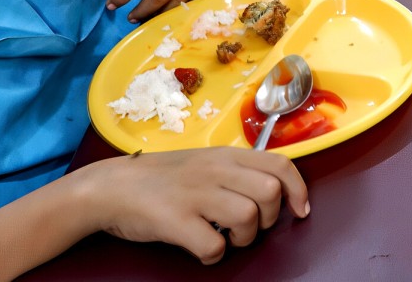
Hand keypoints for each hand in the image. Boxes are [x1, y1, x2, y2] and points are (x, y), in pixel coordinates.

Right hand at [89, 147, 308, 263]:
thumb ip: (235, 171)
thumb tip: (273, 188)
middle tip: (250, 227)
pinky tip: (201, 248)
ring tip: (226, 237)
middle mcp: (215, 170)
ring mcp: (195, 194)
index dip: (299, 189)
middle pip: (270, 192)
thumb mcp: (204, 161)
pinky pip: (214, 246)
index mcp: (226, 155)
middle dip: (270, 218)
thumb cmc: (162, 178)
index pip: (280, 164)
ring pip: (248, 217)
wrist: (111, 187)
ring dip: (244, 238)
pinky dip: (213, 255)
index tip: (300, 210)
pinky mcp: (176, 220)